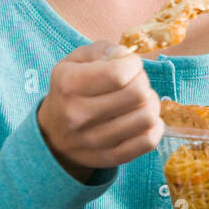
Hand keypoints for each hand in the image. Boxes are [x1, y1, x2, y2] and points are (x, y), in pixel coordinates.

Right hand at [38, 39, 163, 179]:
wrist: (53, 135)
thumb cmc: (71, 90)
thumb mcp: (76, 61)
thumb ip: (102, 50)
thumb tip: (125, 54)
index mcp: (69, 85)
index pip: (118, 73)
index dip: (134, 64)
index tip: (130, 64)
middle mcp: (78, 114)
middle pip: (138, 94)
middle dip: (144, 82)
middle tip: (136, 82)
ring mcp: (93, 140)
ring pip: (147, 118)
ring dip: (152, 104)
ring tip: (141, 101)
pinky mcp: (109, 157)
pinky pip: (148, 141)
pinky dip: (155, 127)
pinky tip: (144, 119)